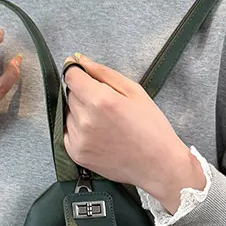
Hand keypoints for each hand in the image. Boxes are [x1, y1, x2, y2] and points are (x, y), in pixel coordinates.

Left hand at [63, 54, 205, 212]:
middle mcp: (86, 120)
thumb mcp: (133, 91)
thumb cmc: (151, 127)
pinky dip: (79, 130)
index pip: (71, 77)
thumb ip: (103, 73)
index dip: (75, 71)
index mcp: (100, 100)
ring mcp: (79, 139)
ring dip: (81, 113)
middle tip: (106, 105)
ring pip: (69, 114)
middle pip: (71, 95)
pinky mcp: (77, 154)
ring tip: (105, 123)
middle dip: (84, 94)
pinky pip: (68, 133)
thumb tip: (80, 60)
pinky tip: (99, 134)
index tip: (80, 71)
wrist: (157, 164)